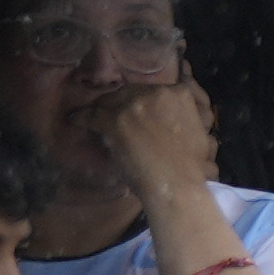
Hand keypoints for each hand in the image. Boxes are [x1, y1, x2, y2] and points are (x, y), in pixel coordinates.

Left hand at [88, 75, 220, 208]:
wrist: (178, 184)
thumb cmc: (190, 167)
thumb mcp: (198, 132)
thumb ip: (184, 117)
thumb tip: (173, 117)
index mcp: (179, 94)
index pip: (154, 90)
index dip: (143, 101)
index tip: (138, 110)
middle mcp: (156, 92)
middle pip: (129, 92)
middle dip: (121, 103)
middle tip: (114, 116)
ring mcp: (134, 105)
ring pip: (109, 101)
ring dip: (101, 110)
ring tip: (92, 117)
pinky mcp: (114, 120)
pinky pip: (92, 115)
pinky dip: (82, 118)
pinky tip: (75, 120)